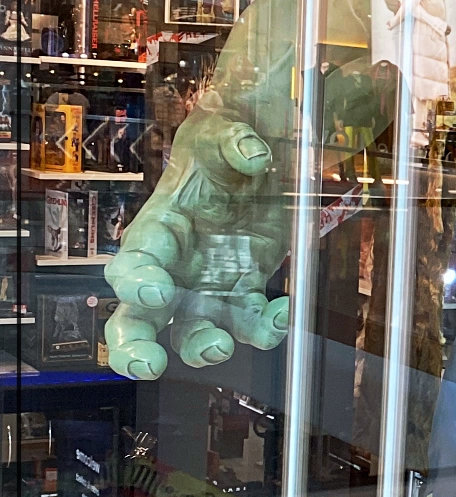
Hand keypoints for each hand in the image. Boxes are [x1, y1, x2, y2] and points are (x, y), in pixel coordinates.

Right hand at [103, 111, 289, 379]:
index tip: (157, 291)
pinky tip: (284, 313)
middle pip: (139, 317)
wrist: (260, 153)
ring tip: (221, 346)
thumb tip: (253, 153)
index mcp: (158, 229)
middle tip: (148, 365)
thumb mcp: (224, 130)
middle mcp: (175, 267)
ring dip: (202, 348)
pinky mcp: (245, 291)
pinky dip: (265, 329)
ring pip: (192, 334)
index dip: (136, 282)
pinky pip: (250, 323)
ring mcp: (209, 285)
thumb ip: (234, 139)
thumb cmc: (225, 143)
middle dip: (134, 346)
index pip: (130, 264)